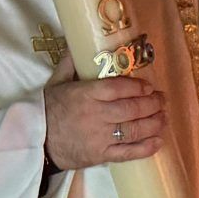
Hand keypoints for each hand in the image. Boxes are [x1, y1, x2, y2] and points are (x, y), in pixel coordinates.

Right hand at [43, 57, 166, 170]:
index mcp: (85, 94)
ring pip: (134, 130)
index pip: (118, 88)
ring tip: (164, 117)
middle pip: (131, 108)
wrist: (35, 142)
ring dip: (154, 123)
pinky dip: (146, 147)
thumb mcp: (56, 82)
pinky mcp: (101, 156)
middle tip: (162, 100)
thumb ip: (71, 63)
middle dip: (152, 104)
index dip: (137, 87)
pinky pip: (128, 152)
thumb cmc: (47, 110)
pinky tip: (158, 141)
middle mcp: (95, 115)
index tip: (149, 86)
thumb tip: (79, 42)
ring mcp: (99, 137)